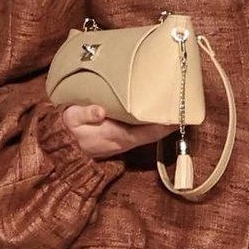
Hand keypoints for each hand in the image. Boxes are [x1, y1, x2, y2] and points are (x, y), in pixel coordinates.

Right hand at [61, 103, 175, 158]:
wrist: (64, 146)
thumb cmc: (69, 129)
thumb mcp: (72, 119)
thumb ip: (85, 114)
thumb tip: (100, 110)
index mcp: (117, 135)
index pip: (147, 132)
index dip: (164, 125)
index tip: (179, 114)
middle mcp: (125, 140)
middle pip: (155, 132)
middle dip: (169, 120)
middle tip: (184, 102)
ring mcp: (126, 140)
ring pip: (151, 132)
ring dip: (164, 121)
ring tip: (177, 104)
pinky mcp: (124, 136)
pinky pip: (144, 130)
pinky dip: (155, 121)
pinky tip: (160, 110)